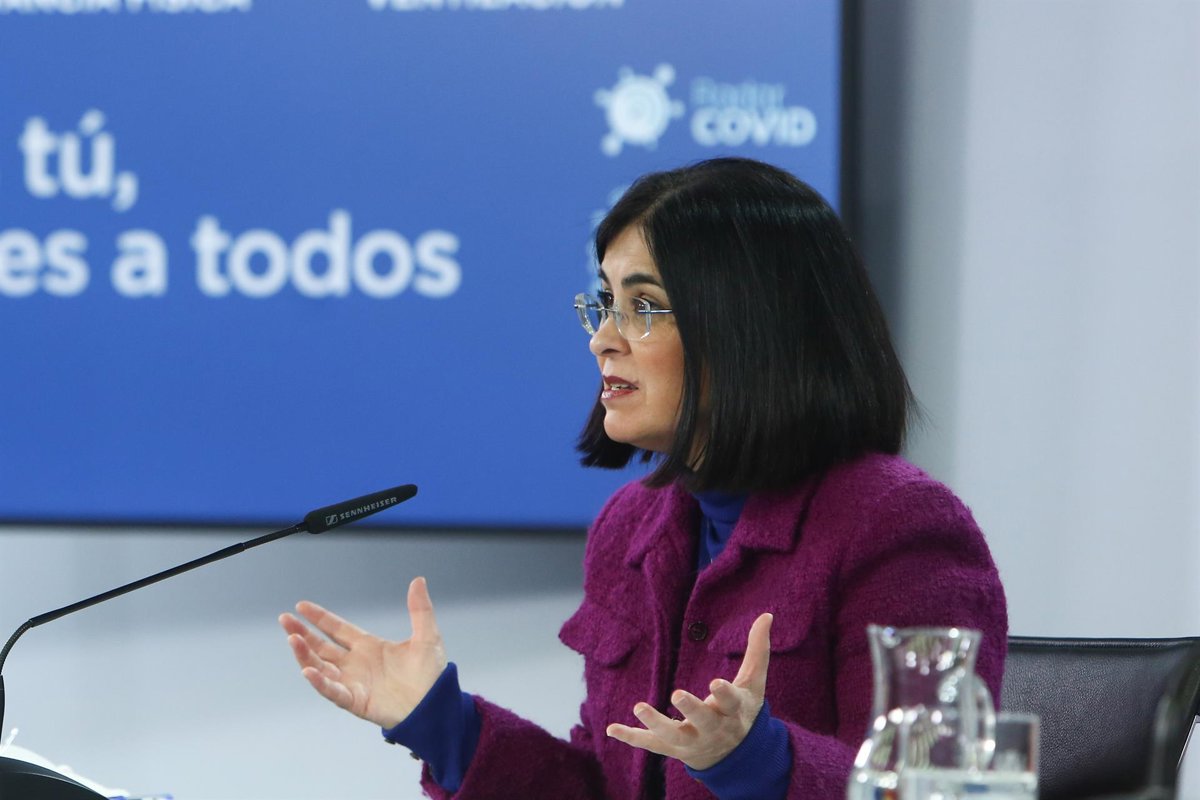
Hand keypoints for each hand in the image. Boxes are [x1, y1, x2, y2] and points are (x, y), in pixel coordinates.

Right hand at [278, 576, 447, 728]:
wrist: (435, 705)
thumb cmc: (431, 674)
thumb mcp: (426, 636)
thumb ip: (420, 609)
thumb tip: (418, 580)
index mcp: (368, 647)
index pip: (336, 629)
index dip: (319, 618)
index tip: (300, 606)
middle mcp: (356, 664)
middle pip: (321, 647)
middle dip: (302, 634)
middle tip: (284, 620)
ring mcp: (353, 683)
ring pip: (320, 667)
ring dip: (304, 655)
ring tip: (291, 639)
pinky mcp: (355, 701)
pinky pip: (332, 691)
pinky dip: (320, 682)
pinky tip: (308, 670)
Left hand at [605, 612, 772, 770]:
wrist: (734, 754)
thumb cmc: (742, 709)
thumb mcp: (753, 682)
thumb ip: (758, 649)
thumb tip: (767, 614)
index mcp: (733, 711)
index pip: (731, 702)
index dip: (724, 694)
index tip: (715, 683)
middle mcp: (712, 729)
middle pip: (703, 720)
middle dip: (691, 709)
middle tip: (677, 694)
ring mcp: (690, 741)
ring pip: (672, 734)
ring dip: (655, 723)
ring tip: (639, 706)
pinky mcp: (671, 748)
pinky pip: (649, 744)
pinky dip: (631, 737)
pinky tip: (612, 728)